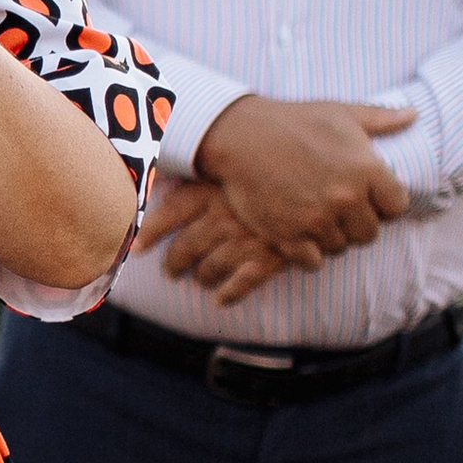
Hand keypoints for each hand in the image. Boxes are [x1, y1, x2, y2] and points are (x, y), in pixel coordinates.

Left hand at [133, 173, 289, 304]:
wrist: (326, 182)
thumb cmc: (276, 168)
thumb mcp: (236, 163)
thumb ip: (204, 170)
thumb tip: (161, 170)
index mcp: (213, 189)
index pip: (170, 211)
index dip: (150, 232)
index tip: (137, 249)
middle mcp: (224, 215)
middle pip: (186, 247)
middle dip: (174, 263)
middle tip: (171, 271)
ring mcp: (246, 239)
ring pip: (209, 268)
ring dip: (202, 277)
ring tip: (200, 279)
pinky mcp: (270, 258)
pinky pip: (241, 284)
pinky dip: (228, 295)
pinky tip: (221, 300)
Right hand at [192, 94, 414, 263]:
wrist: (240, 136)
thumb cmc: (293, 121)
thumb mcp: (340, 112)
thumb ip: (380, 119)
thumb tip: (413, 115)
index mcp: (365, 169)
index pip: (397, 206)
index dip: (385, 203)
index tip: (368, 196)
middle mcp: (345, 198)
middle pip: (369, 234)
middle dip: (358, 223)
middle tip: (339, 209)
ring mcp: (316, 219)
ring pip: (340, 248)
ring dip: (331, 237)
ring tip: (316, 217)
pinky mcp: (288, 235)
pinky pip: (313, 262)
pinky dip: (308, 253)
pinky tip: (300, 233)